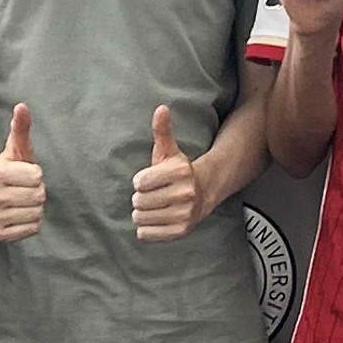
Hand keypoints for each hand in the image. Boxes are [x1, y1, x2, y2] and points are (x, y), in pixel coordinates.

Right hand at [0, 103, 45, 242]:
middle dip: (37, 190)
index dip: (36, 173)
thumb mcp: (17, 146)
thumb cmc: (10, 166)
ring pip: (36, 214)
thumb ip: (21, 127)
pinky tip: (21, 213)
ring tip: (22, 200)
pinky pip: (30, 230)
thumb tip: (22, 106)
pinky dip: (31, 223)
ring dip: (35, 207)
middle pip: (38, 197)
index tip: (25, 172)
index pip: (37, 177)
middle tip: (25, 187)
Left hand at [130, 104, 201, 240]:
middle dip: (140, 198)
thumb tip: (161, 108)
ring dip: (142, 214)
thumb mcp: (169, 150)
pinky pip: (146, 234)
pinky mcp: (181, 231)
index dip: (140, 181)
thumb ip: (162, 130)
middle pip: (138, 201)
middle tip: (152, 194)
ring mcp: (184, 214)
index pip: (139, 182)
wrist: (204, 192)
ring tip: (154, 207)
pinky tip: (156, 219)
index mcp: (180, 172)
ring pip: (140, 218)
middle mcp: (185, 194)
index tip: (150, 180)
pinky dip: (146, 229)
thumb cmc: (177, 171)